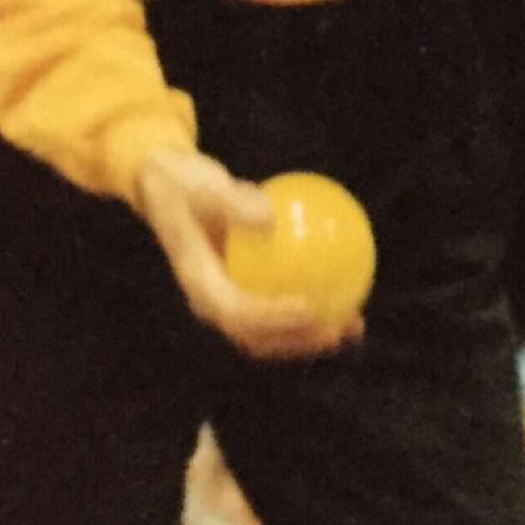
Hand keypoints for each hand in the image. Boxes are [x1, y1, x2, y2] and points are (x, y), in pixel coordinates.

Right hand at [130, 148, 361, 360]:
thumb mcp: (201, 184)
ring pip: (276, 332)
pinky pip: (283, 303)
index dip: (274, 319)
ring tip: (355, 324)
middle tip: (338, 330)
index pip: (237, 314)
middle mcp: (215, 304)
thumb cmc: (186, 183)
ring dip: (314, 335)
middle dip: (300, 342)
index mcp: (200, 287)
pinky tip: (350, 287)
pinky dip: (316, 305)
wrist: (169, 188)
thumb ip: (232, 202)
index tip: (310, 307)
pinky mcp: (246, 290)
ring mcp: (231, 301)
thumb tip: (271, 219)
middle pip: (260, 338)